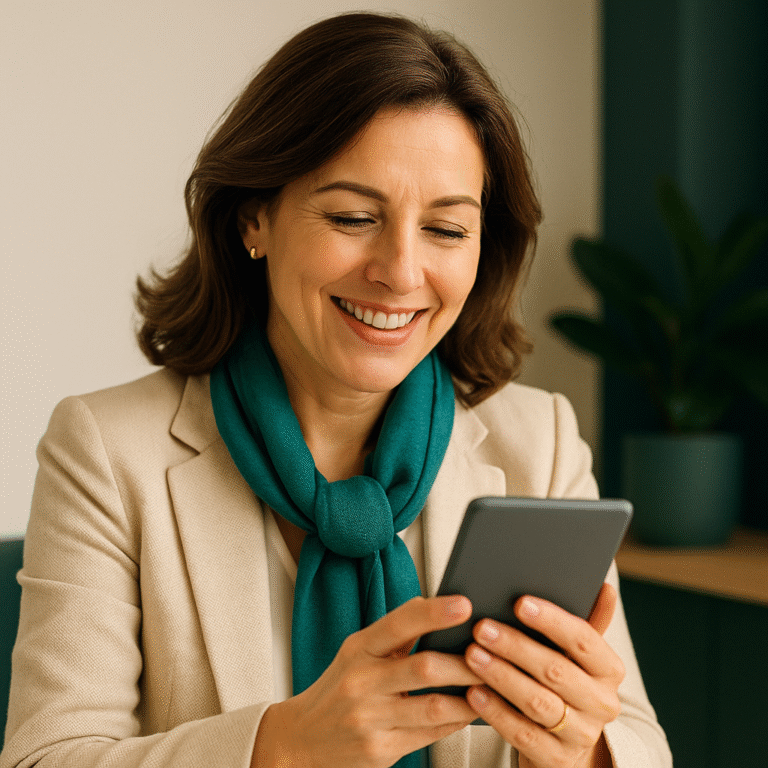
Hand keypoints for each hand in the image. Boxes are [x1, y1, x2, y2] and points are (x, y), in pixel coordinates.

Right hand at [251, 595, 482, 767]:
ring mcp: (369, 718)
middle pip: (423, 668)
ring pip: (433, 706)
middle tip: (493, 655)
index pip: (397, 623)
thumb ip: (394, 634)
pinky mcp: (379, 749)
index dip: (433, 613)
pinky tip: (471, 711)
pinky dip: (456, 721)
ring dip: (469, 697)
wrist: (301, 739)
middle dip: (464, 663)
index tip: (464, 604)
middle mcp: (361, 681)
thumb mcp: (357, 652)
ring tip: (491, 686)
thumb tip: (439, 608)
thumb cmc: (339, 688)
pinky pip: (430, 734)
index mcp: (358, 648)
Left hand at [464, 583, 623, 767]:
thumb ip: (586, 620)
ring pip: (537, 701)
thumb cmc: (563, 681)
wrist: (564, 741)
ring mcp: (581, 734)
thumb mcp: (575, 654)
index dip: (551, 620)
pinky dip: (496, 711)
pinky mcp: (556, 759)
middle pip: (555, 670)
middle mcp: (602, 703)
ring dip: (501, 676)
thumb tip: (604, 585)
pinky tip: (473, 692)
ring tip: (472, 655)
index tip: (519, 602)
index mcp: (609, 669)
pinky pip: (522, 734)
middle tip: (482, 627)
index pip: (583, 639)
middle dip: (515, 646)